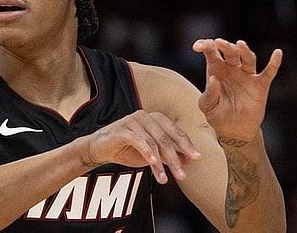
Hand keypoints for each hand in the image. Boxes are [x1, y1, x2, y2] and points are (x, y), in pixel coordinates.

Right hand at [85, 110, 200, 183]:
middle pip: (167, 138)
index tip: (197, 159)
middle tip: (183, 174)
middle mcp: (146, 116)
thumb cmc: (127, 149)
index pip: (175, 132)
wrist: (99, 149)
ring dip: (161, 163)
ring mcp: (133, 121)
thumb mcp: (151, 155)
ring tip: (165, 179)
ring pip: (153, 142)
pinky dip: (147, 153)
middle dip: (176, 157)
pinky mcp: (122, 129)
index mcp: (156, 119)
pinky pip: (139, 141)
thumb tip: (189, 161)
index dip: (187, 145)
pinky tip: (153, 164)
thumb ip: (168, 155)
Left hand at [192, 38, 282, 140]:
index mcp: (216, 69)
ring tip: (240, 44)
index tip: (197, 47)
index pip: (211, 51)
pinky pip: (269, 72)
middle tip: (219, 43)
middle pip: (230, 51)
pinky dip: (274, 63)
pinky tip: (278, 53)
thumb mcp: (207, 106)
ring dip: (244, 50)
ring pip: (248, 58)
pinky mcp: (260, 85)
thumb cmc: (218, 115)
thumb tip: (214, 79)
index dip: (204, 45)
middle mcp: (232, 68)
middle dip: (225, 46)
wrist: (234, 132)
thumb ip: (209, 93)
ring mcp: (247, 75)